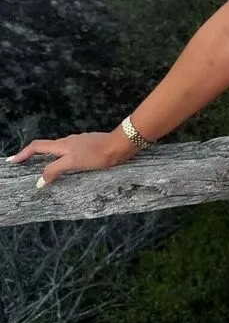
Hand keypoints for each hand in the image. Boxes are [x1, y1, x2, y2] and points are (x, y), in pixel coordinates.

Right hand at [6, 131, 135, 187]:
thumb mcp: (72, 162)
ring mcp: (80, 143)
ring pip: (60, 150)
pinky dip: (65, 159)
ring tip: (46, 170)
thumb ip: (54, 170)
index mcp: (62, 145)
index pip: (37, 146)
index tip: (12, 161)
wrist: (121, 145)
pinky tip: (70, 167)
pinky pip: (72, 153)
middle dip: (34, 156)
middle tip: (25, 166)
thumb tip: (39, 181)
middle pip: (47, 147)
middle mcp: (69, 141)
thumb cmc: (97, 154)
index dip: (23, 154)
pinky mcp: (90, 146)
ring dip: (50, 158)